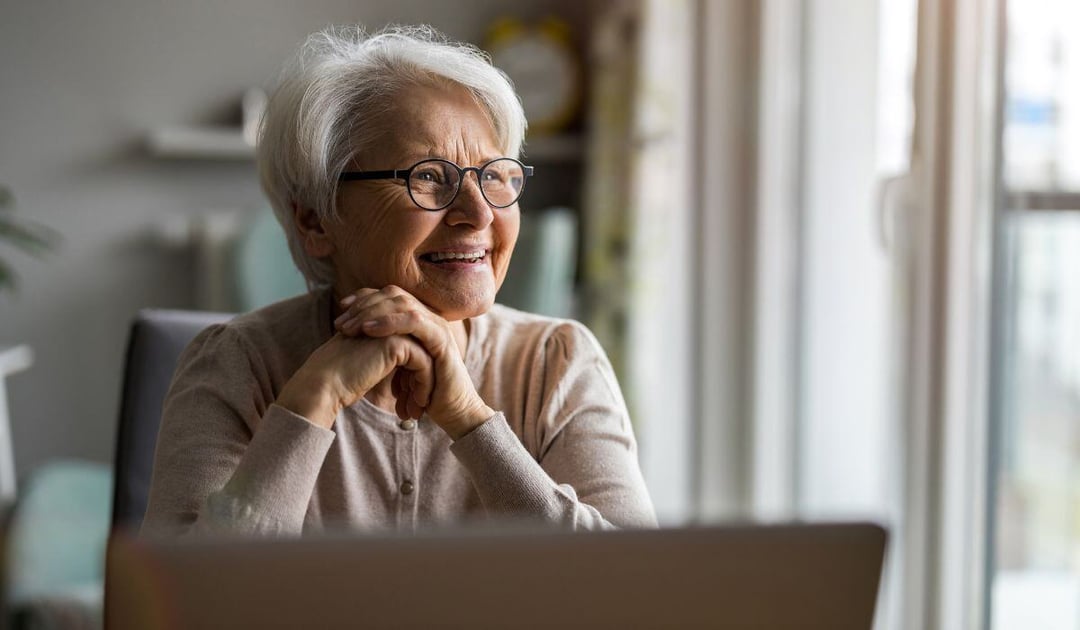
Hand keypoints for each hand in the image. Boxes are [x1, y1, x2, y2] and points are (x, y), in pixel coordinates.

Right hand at [275, 332, 433, 429]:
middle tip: (420, 406)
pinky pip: (423, 363)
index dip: (415, 375)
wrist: (324, 384)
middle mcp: (389, 322)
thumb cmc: (342, 380)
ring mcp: (393, 329)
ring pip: (426, 356)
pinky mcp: (397, 342)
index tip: (413, 399)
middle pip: (422, 350)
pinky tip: (419, 403)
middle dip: (424, 380)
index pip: (413, 347)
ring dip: (426, 384)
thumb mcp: (372, 365)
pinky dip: (424, 384)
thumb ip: (389, 361)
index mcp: (383, 323)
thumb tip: (409, 377)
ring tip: (420, 408)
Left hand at [334, 286, 494, 438]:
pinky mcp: (441, 339)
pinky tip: (369, 330)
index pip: (389, 296)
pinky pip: (414, 321)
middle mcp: (429, 318)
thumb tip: (354, 346)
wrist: (454, 414)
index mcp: (418, 321)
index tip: (341, 310)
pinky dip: (389, 322)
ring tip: (350, 328)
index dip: (364, 298)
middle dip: (363, 305)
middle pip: (393, 294)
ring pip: (403, 303)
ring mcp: (437, 326)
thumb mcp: (398, 369)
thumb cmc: (425, 394)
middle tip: (340, 324)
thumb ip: (384, 352)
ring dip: (372, 312)